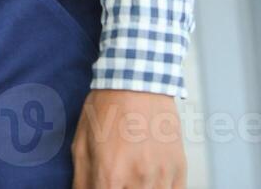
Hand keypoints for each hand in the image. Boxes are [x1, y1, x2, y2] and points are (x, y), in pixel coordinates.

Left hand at [71, 89, 185, 188]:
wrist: (138, 82)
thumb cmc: (107, 108)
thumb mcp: (82, 142)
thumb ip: (81, 179)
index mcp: (110, 173)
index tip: (102, 187)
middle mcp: (138, 178)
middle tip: (116, 182)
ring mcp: (162, 174)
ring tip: (131, 179)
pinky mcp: (179, 168)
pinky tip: (149, 181)